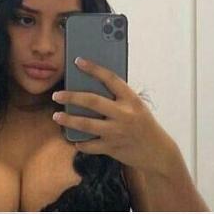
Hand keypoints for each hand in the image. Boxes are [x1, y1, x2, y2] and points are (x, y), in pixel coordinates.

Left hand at [51, 57, 176, 175]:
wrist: (157, 152)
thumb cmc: (144, 126)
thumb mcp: (137, 108)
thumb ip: (119, 99)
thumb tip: (92, 88)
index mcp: (131, 100)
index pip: (110, 79)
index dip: (93, 68)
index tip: (77, 61)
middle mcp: (123, 114)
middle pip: (92, 101)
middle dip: (71, 97)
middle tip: (57, 95)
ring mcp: (117, 132)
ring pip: (86, 124)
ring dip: (68, 120)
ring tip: (56, 116)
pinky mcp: (112, 148)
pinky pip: (90, 145)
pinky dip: (80, 143)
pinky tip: (75, 140)